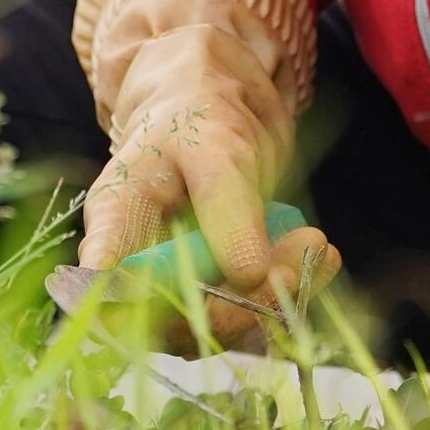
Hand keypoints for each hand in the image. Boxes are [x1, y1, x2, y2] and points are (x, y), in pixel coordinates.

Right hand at [77, 9, 338, 344]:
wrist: (216, 105)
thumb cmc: (198, 112)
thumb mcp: (212, 143)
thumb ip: (226, 204)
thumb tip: (248, 274)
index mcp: (113, 223)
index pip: (106, 286)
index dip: (133, 311)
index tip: (190, 301)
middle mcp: (134, 269)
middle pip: (174, 321)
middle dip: (243, 301)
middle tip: (298, 258)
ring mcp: (173, 288)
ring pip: (219, 324)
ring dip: (277, 296)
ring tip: (319, 246)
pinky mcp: (213, 293)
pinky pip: (249, 310)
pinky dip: (291, 287)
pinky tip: (323, 258)